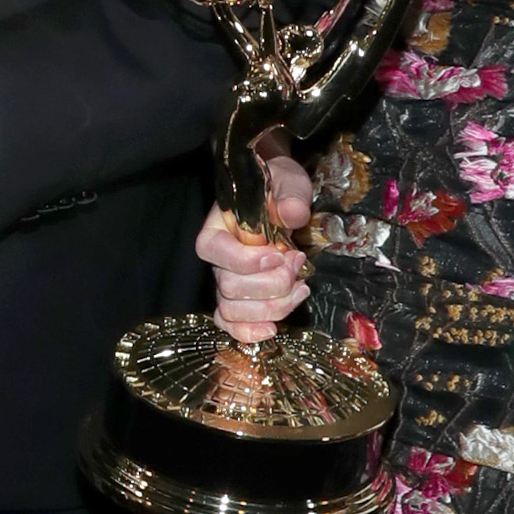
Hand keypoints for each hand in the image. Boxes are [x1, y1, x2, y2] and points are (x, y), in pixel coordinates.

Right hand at [199, 149, 313, 346]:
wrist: (281, 197)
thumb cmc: (279, 187)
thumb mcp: (288, 181)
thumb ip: (290, 195)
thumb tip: (292, 213)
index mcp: (218, 225)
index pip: (213, 250)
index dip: (245, 261)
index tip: (278, 254)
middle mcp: (217, 257)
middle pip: (228, 287)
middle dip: (271, 284)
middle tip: (298, 264)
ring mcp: (226, 280)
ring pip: (233, 310)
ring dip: (272, 307)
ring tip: (301, 289)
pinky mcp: (239, 298)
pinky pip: (231, 323)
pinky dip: (249, 332)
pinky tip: (272, 329)